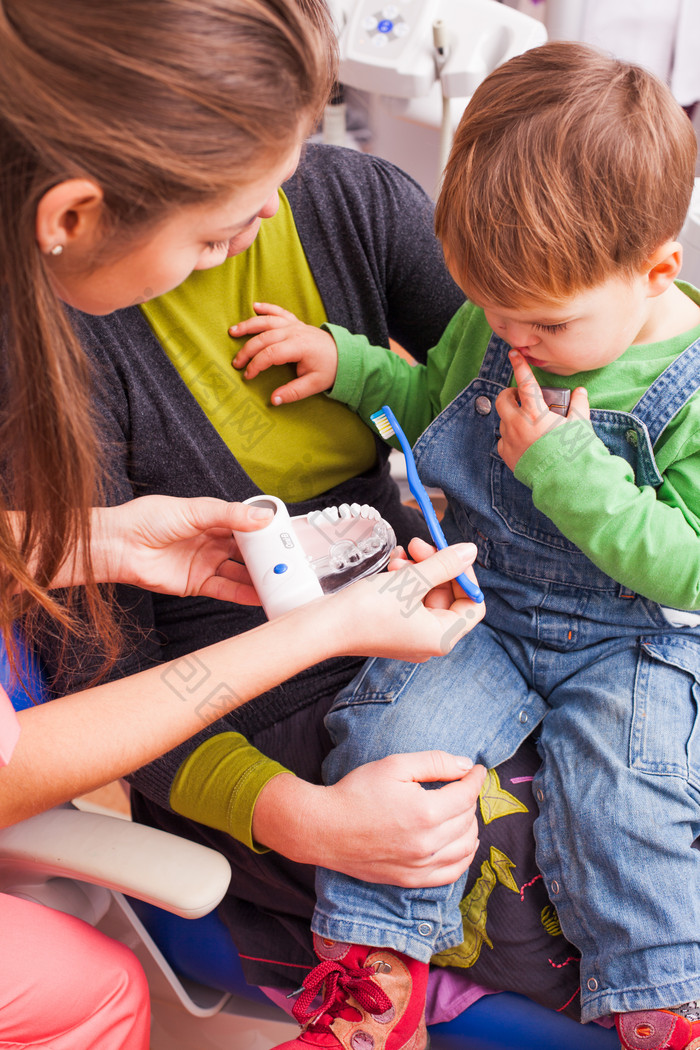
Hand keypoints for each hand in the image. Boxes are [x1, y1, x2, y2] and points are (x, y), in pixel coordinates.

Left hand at [92, 495, 272, 601]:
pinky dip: (244, 594)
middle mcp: (211, 542)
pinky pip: (226, 590)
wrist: (120, 546)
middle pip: (247, 551)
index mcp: (212, 519)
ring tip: (280, 582)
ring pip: (240, 573)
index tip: (285, 536)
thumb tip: (262, 517)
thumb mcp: (194, 510)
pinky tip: (261, 596)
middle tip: (289, 562)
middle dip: (267, 557)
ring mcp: (205, 564)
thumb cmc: (147, 520)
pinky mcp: (197, 584)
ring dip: (259, 578)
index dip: (265, 531)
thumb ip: (230, 515)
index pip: (246, 525)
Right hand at [229, 302, 337, 403]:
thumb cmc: (329, 369)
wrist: (344, 355)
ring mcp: (295, 324)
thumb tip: (274, 400)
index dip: (257, 365)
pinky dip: (267, 308)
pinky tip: (255, 306)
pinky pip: (279, 312)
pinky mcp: (296, 322)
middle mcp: (295, 331)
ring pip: (267, 321)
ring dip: (249, 325)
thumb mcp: (314, 385)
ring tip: (232, 331)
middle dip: (247, 350)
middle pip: (264, 337)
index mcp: (300, 346)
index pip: (271, 353)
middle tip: (236, 363)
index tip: (248, 376)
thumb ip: (293, 392)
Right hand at [253, 754, 485, 884]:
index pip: (467, 795)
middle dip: (470, 799)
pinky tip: (461, 843)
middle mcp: (427, 843)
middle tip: (463, 786)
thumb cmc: (356, 791)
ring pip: (466, 847)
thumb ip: (435, 763)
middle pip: (468, 819)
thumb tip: (468, 766)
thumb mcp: (394, 765)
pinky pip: (452, 873)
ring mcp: (420, 866)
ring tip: (463, 811)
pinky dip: (464, 856)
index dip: (476, 779)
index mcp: (425, 812)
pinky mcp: (411, 880)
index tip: (478, 770)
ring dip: (471, 826)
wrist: (325, 828)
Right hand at [317, 541, 484, 661]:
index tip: (450, 554)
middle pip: (448, 596)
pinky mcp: (392, 625)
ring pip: (426, 594)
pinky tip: (391, 564)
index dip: (466, 577)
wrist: (323, 627)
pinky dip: (403, 580)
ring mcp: (410, 634)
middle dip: (435, 567)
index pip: (473, 606)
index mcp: (441, 637)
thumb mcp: (410, 581)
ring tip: (399, 556)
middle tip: (418, 545)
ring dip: (417, 569)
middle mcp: (429, 640)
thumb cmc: (367, 610)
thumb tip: (471, 551)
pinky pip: (409, 599)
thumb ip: (444, 564)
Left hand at [495, 349, 589, 470]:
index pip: (525, 383)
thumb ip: (578, 405)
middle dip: (509, 394)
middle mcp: (518, 424)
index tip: (514, 354)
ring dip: (512, 417)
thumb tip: (580, 392)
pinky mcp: (507, 455)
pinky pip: (503, 441)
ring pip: (503, 421)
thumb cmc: (573, 452)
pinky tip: (524, 442)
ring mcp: (510, 440)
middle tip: (519, 397)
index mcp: (535, 413)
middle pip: (503, 400)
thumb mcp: (579, 425)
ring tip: (528, 423)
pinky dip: (511, 437)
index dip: (519, 366)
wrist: (564, 481)